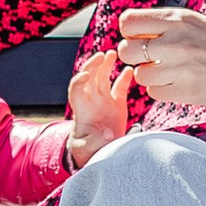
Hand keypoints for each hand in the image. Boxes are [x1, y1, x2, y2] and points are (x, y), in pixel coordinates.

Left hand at [66, 50, 136, 165]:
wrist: (97, 152)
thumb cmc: (86, 151)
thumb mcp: (86, 149)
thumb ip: (94, 141)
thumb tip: (107, 133)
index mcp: (81, 108)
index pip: (76, 88)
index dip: (79, 80)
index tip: (86, 76)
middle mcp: (91, 100)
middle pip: (90, 76)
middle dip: (94, 64)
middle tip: (102, 55)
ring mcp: (104, 100)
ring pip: (103, 77)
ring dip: (106, 64)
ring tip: (112, 53)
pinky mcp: (117, 104)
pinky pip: (120, 86)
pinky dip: (124, 77)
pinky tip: (129, 70)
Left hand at [115, 7, 205, 120]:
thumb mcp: (196, 23)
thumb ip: (166, 26)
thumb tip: (131, 33)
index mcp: (178, 19)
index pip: (127, 22)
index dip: (130, 31)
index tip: (142, 36)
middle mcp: (176, 41)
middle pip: (127, 50)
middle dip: (135, 56)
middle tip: (152, 58)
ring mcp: (181, 68)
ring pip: (140, 75)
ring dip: (149, 76)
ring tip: (170, 72)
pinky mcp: (188, 92)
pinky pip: (155, 94)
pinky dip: (163, 91)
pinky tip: (180, 84)